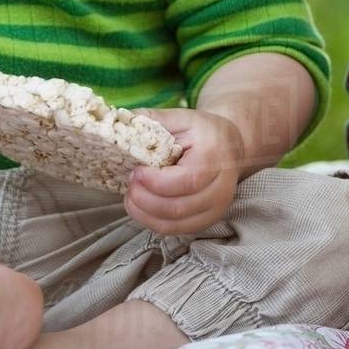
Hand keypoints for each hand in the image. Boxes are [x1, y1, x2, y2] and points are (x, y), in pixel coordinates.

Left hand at [122, 108, 244, 235]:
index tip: (135, 171)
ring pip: (176, 224)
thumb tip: (118, 120)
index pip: (186, 180)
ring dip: (145, 213)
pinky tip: (141, 206)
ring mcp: (216, 208)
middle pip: (178, 207)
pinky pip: (177, 230)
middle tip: (129, 184)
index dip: (155, 182)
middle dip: (144, 199)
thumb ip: (151, 119)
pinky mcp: (208, 220)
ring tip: (131, 195)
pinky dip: (153, 222)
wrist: (230, 146)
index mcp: (214, 157)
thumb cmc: (201, 131)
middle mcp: (221, 188)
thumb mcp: (180, 117)